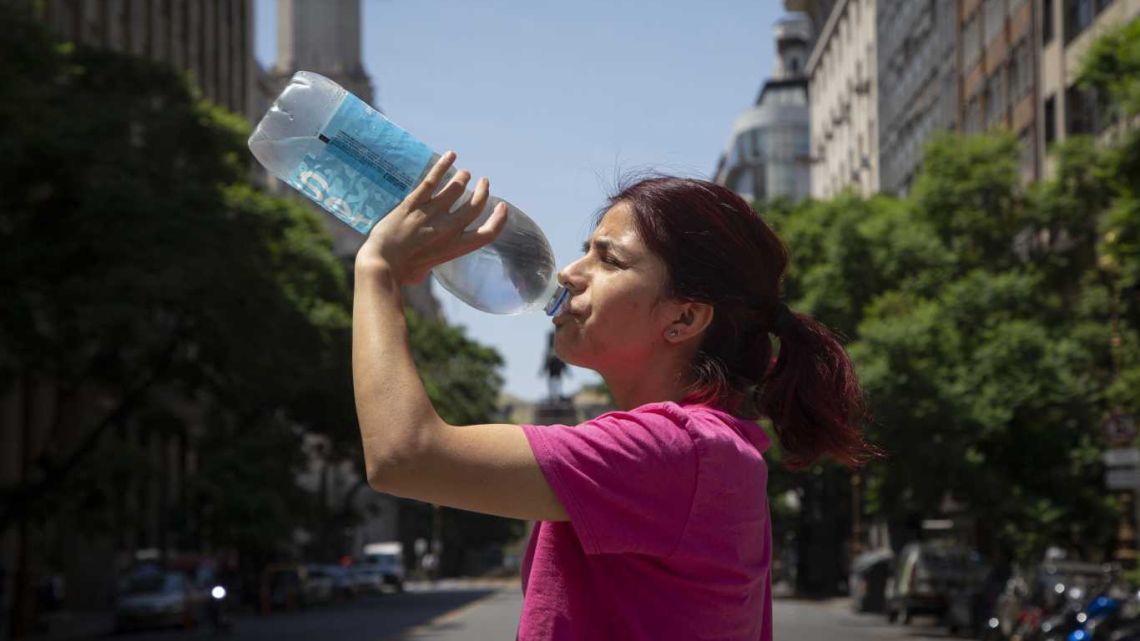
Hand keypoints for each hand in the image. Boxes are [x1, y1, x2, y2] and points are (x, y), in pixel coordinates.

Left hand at [355, 151, 507, 283]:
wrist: (382, 265)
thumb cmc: (402, 272)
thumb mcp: (427, 269)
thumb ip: (435, 257)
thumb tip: (430, 256)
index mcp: (455, 248)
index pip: (488, 233)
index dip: (499, 219)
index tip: (502, 207)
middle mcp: (448, 230)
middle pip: (475, 206)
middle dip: (482, 192)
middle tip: (483, 182)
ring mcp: (431, 215)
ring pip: (455, 189)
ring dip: (462, 179)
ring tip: (464, 173)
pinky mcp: (413, 204)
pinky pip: (432, 181)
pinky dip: (443, 166)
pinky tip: (451, 155)